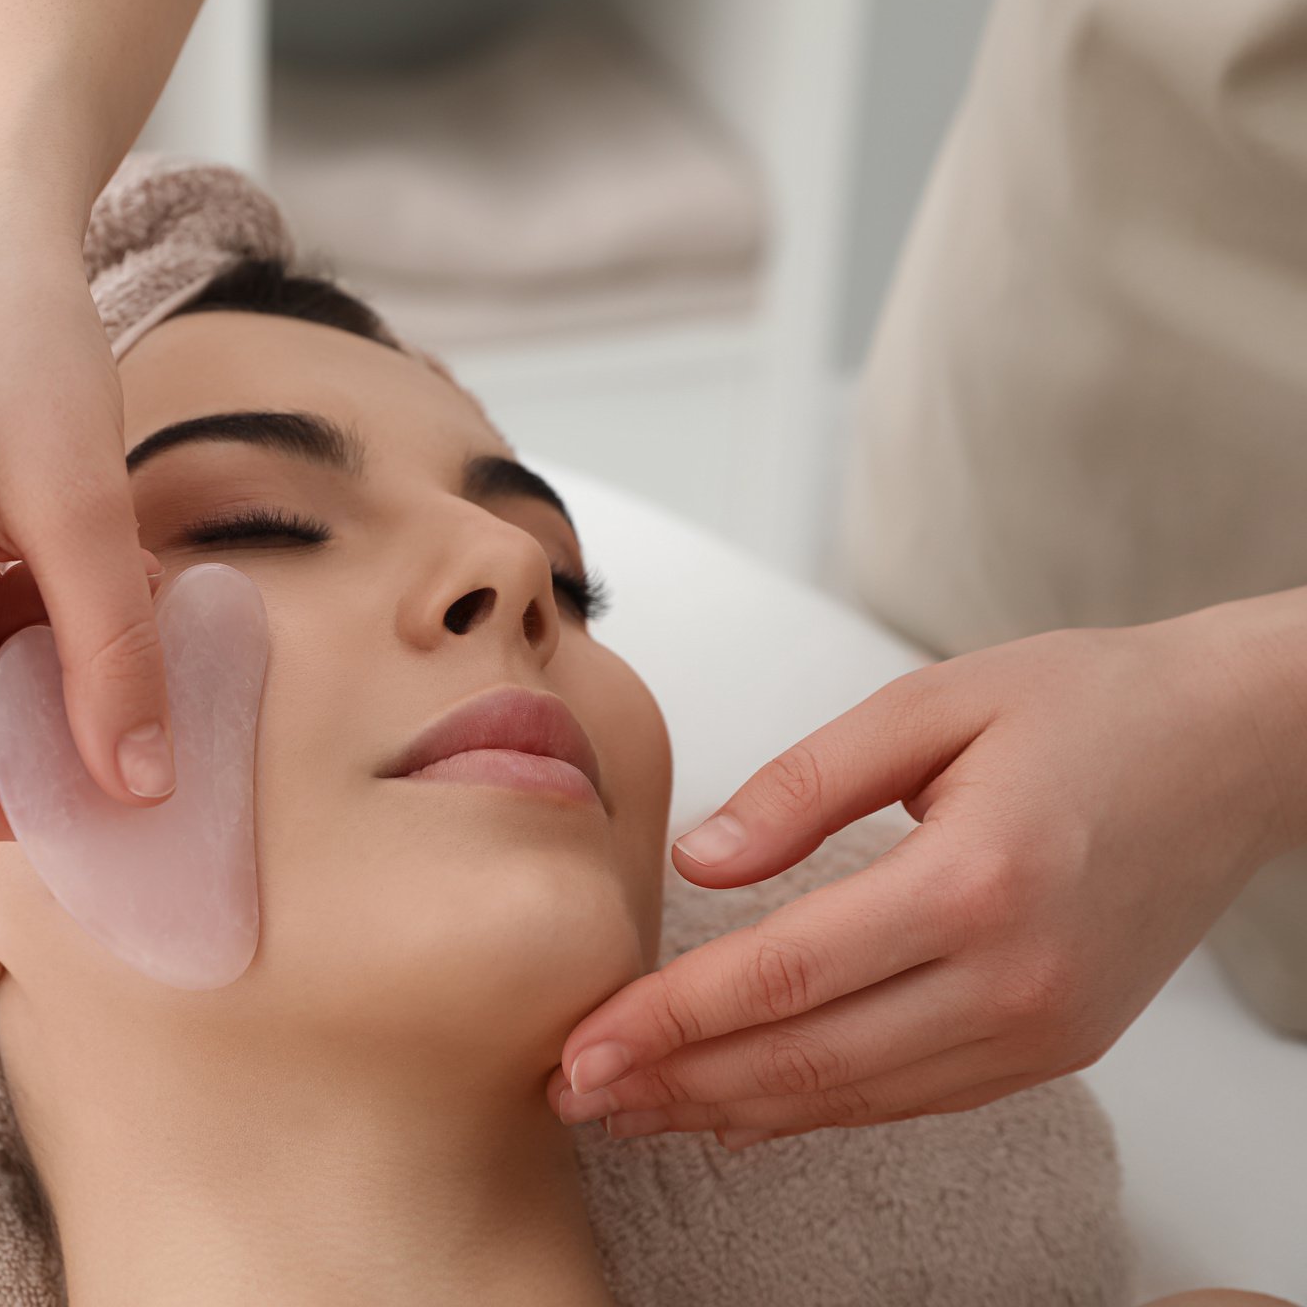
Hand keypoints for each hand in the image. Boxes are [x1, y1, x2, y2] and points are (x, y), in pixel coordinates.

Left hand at [549, 593, 1306, 1148]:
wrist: (1239, 747)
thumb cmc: (1089, 705)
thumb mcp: (933, 704)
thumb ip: (806, 784)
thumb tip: (700, 863)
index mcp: (976, 882)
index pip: (787, 976)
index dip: (673, 1020)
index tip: (583, 1043)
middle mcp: (1014, 978)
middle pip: (810, 1058)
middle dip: (677, 1082)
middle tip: (574, 1092)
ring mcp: (1043, 1029)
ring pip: (855, 1096)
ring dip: (731, 1109)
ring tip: (632, 1108)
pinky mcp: (1054, 1047)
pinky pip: (910, 1098)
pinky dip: (815, 1110)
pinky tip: (739, 1109)